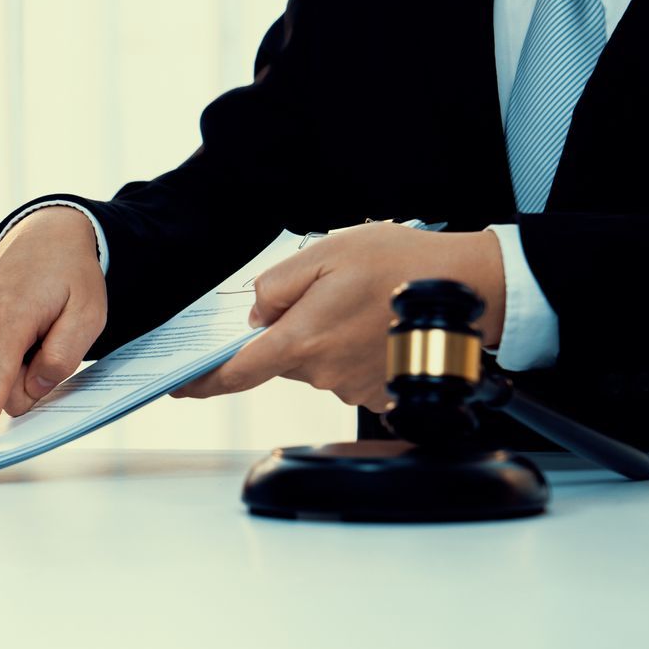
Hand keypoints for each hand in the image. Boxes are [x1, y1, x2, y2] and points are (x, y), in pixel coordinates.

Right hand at [0, 207, 106, 446]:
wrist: (42, 235)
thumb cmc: (71, 273)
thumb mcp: (89, 313)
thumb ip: (62, 356)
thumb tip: (32, 391)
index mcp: (8, 319)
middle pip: (4, 389)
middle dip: (31, 380)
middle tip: (52, 339)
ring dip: (21, 365)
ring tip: (36, 326)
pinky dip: (9, 356)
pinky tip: (21, 325)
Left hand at [173, 224, 505, 409]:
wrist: (469, 290)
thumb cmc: (401, 265)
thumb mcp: (325, 253)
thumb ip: (278, 285)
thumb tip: (257, 315)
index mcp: (302, 341)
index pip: (236, 373)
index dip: (202, 381)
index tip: (179, 385)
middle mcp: (323, 373)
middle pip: (282, 358)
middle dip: (292, 330)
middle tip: (330, 294)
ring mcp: (352, 388)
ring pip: (317, 363)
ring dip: (328, 337)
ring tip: (365, 304)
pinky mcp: (379, 395)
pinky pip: (348, 372)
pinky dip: (355, 350)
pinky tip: (379, 325)